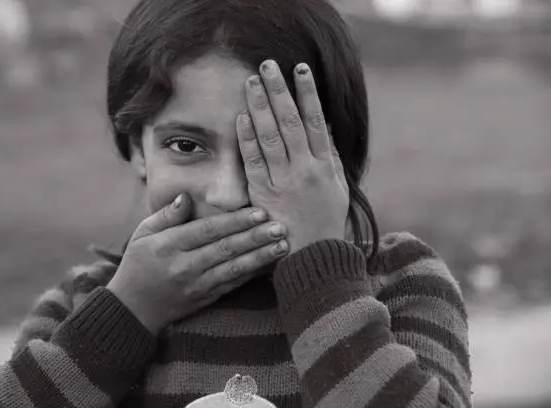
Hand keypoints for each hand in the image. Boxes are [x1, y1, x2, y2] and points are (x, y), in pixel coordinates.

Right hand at [106, 193, 288, 334]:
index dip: (234, 222)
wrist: (132, 309)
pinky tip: (269, 264)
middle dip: (255, 237)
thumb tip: (187, 197)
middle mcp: (184, 266)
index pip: (207, 231)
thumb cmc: (138, 264)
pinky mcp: (205, 299)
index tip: (258, 212)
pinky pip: (232, 285)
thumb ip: (166, 215)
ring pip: (233, 269)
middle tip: (280, 227)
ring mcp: (196, 285)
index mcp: (168, 246)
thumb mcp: (142, 234)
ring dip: (260, 257)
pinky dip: (252, 275)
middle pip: (225, 249)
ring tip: (282, 246)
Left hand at [236, 60, 349, 253]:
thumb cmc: (327, 221)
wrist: (315, 257)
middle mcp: (305, 169)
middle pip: (291, 122)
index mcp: (324, 165)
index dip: (308, 93)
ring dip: (260, 107)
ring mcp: (284, 181)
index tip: (300, 69)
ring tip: (252, 81)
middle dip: (279, 92)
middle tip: (268, 65)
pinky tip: (241, 117)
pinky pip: (254, 162)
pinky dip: (247, 139)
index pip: (316, 121)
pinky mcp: (264, 194)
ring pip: (271, 137)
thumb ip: (329, 156)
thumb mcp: (337, 187)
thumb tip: (323, 126)